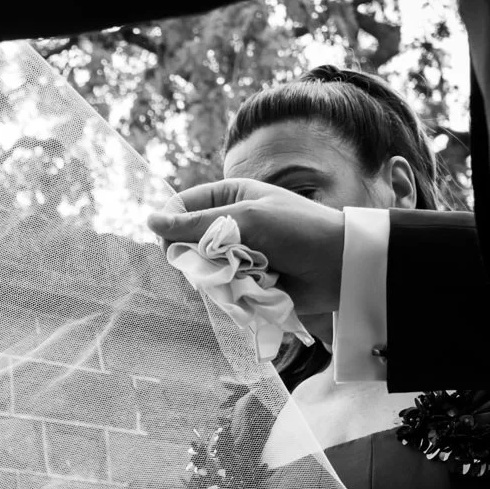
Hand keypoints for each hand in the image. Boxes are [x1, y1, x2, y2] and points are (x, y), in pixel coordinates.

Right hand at [147, 179, 345, 321]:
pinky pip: (220, 289)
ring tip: (246, 275)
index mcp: (228, 196)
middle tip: (219, 261)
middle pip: (186, 242)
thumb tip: (149, 220)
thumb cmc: (298, 230)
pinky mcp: (243, 282)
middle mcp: (228, 224)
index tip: (171, 245)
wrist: (340, 266)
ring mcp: (236, 254)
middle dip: (197, 256)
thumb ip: (197, 224)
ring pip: (201, 270)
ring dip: (218, 275)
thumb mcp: (247, 218)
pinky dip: (231, 291)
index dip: (171, 226)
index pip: (180, 207)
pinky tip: (250, 289)